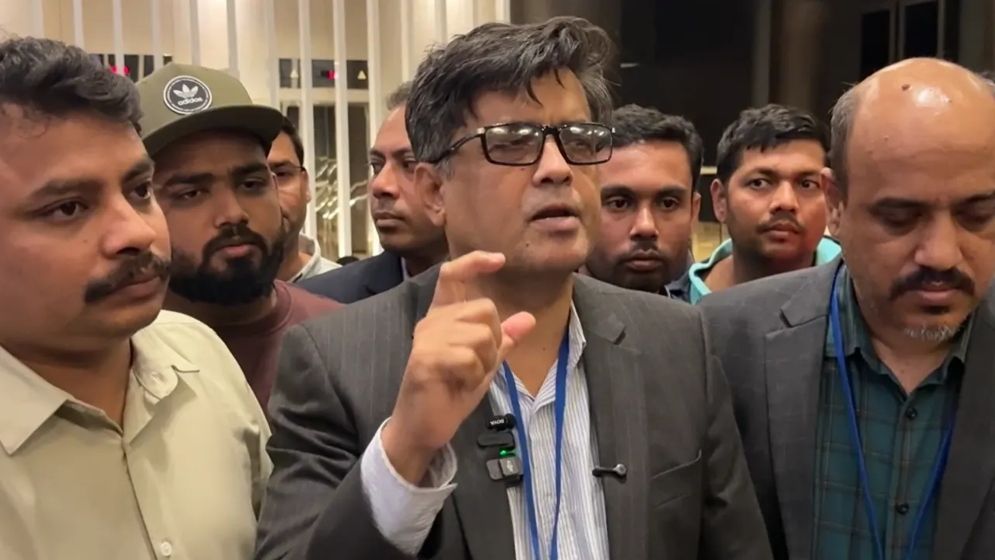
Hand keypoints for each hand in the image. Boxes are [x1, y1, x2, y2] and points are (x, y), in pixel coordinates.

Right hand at [382, 251, 534, 484]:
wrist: (423, 427)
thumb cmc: (451, 392)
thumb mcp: (485, 364)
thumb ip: (503, 340)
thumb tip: (528, 318)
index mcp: (443, 317)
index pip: (453, 275)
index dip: (475, 262)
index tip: (500, 260)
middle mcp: (432, 321)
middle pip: (484, 308)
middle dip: (494, 340)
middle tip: (477, 365)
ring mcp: (426, 338)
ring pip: (481, 333)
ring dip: (484, 361)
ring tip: (466, 377)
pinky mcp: (425, 358)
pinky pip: (469, 356)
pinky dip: (473, 374)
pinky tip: (458, 384)